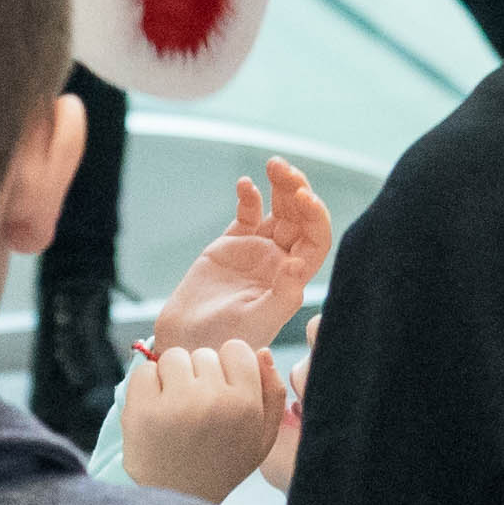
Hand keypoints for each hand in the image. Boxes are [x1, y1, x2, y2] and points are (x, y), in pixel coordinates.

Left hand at [125, 339, 294, 503]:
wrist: (177, 500)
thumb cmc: (222, 465)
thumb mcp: (261, 438)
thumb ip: (273, 394)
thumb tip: (262, 352)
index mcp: (245, 405)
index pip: (237, 349)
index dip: (228, 368)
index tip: (222, 391)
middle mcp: (213, 400)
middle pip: (204, 354)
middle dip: (199, 376)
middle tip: (197, 410)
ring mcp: (175, 403)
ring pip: (174, 358)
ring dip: (173, 378)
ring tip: (176, 409)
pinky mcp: (142, 409)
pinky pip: (145, 371)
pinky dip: (148, 387)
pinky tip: (156, 412)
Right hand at [146, 158, 331, 352]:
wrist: (188, 340)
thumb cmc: (227, 339)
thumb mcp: (258, 321)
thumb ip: (283, 295)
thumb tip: (300, 265)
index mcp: (294, 278)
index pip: (316, 240)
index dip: (315, 217)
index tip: (305, 197)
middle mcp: (281, 260)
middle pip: (299, 218)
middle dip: (296, 190)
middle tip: (285, 170)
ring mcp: (258, 250)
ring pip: (277, 211)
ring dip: (280, 187)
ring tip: (274, 164)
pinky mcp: (232, 244)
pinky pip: (247, 214)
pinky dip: (249, 197)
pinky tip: (246, 184)